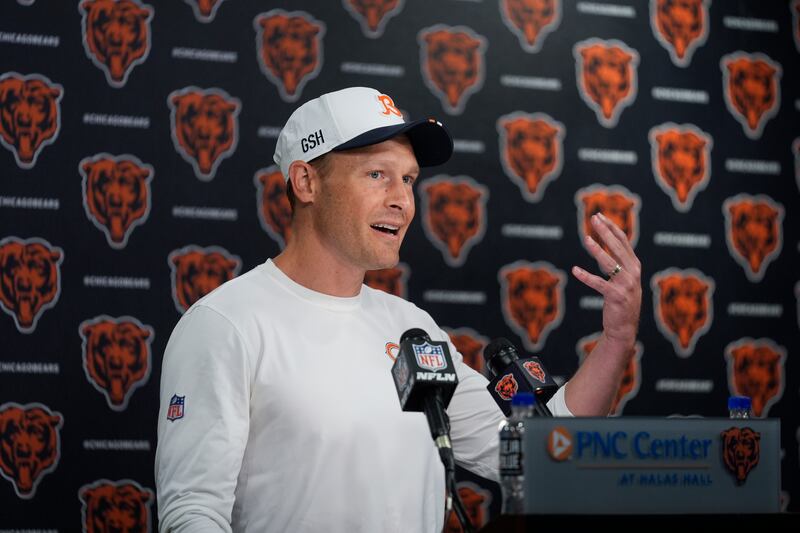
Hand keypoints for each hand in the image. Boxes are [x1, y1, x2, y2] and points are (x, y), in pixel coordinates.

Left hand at [571, 212, 641, 345]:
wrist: (625, 327)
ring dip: (597, 250)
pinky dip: (586, 277)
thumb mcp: (624, 278)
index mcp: (635, 266)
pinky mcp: (616, 297)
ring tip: (586, 239)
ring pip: (609, 263)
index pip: (624, 241)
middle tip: (593, 218)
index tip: (600, 216)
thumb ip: (619, 262)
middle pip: (618, 247)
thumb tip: (605, 244)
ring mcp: (626, 285)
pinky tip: (575, 270)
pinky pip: (599, 284)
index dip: (612, 227)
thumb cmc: (621, 300)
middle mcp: (633, 273)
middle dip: (605, 231)